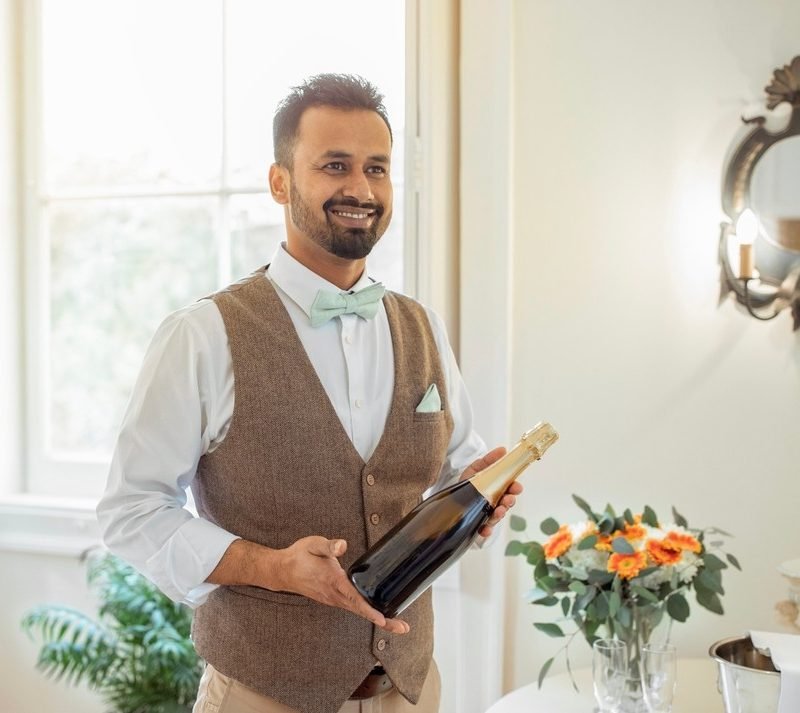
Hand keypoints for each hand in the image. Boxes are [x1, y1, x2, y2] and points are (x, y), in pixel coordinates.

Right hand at [275, 536, 409, 634]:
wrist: (283, 570)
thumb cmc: (300, 556)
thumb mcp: (314, 544)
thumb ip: (329, 545)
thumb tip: (342, 545)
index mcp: (333, 581)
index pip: (354, 598)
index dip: (369, 610)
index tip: (383, 619)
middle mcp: (334, 595)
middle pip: (361, 611)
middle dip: (383, 621)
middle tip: (404, 628)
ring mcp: (333, 599)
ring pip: (358, 611)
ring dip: (377, 618)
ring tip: (397, 624)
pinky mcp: (333, 599)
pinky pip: (353, 608)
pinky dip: (367, 613)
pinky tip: (377, 612)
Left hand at [460, 446, 522, 537]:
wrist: (451, 497)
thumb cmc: (468, 483)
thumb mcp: (476, 469)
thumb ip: (489, 460)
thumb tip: (503, 449)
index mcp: (497, 489)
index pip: (510, 489)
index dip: (515, 489)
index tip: (516, 487)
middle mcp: (495, 502)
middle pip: (506, 504)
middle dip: (509, 502)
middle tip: (508, 499)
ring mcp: (487, 514)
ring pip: (497, 516)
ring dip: (499, 515)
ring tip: (499, 511)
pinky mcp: (477, 524)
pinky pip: (483, 529)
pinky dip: (485, 531)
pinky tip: (485, 530)